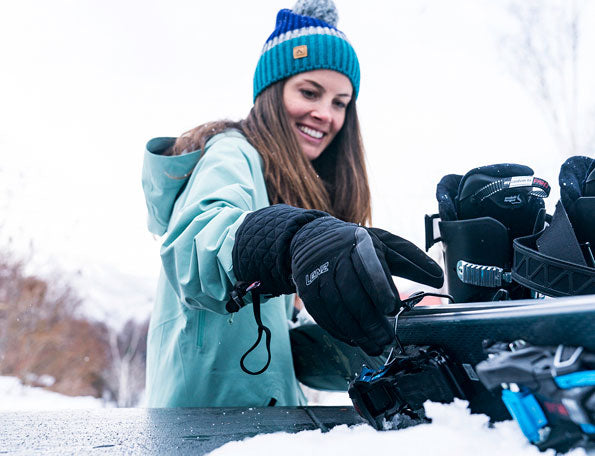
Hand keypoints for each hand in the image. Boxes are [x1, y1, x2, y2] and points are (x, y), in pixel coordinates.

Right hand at [290, 217, 442, 355]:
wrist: (311, 239)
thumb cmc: (356, 244)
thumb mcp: (384, 244)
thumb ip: (412, 260)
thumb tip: (439, 278)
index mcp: (360, 242)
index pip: (369, 264)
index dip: (380, 286)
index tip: (392, 308)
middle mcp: (336, 256)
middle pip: (352, 291)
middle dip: (370, 319)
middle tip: (386, 339)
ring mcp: (318, 272)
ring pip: (337, 306)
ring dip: (356, 330)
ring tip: (373, 346)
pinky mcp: (306, 288)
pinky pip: (322, 313)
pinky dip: (338, 330)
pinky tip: (353, 340)